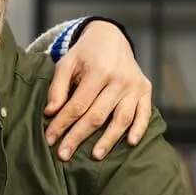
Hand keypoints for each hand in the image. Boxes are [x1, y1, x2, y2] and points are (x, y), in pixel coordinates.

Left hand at [44, 21, 152, 160]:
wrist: (111, 37)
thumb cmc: (85, 54)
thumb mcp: (66, 63)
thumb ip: (57, 87)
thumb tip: (51, 112)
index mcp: (98, 71)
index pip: (78, 105)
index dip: (62, 124)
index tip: (50, 139)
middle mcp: (119, 80)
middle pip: (97, 115)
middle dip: (78, 137)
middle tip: (64, 155)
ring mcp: (134, 86)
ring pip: (121, 119)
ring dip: (108, 140)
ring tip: (95, 157)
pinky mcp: (145, 90)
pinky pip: (144, 113)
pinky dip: (139, 129)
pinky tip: (131, 143)